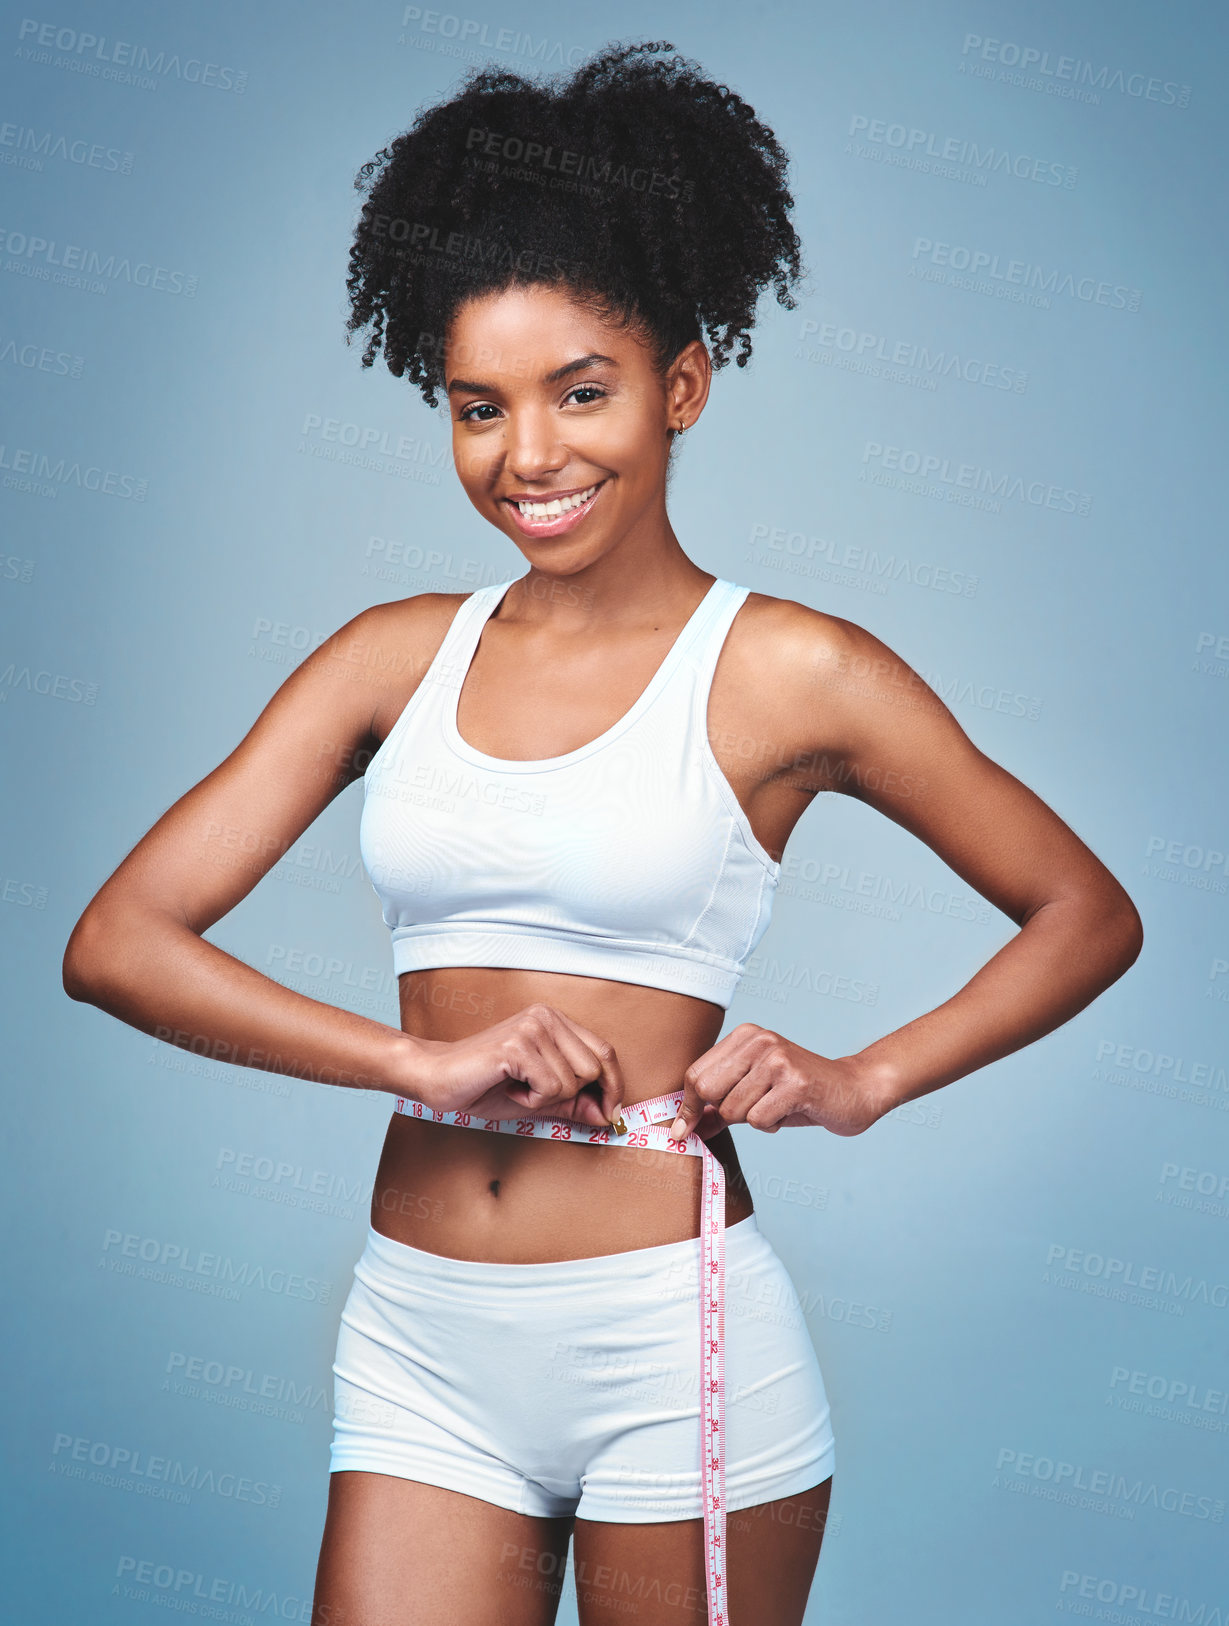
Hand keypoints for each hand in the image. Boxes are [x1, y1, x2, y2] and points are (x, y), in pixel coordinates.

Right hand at [395, 1003, 623, 1129]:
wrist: (437, 1078)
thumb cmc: (486, 1086)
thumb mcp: (540, 1097)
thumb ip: (575, 1103)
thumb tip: (610, 1116)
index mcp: (555, 1021)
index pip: (605, 1051)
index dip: (614, 1086)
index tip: (611, 1114)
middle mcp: (546, 1017)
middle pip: (593, 1070)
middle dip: (570, 1095)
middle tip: (534, 1094)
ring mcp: (532, 1028)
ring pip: (572, 1082)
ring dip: (545, 1099)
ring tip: (516, 1087)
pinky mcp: (517, 1046)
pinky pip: (549, 1087)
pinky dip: (530, 1100)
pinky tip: (508, 1087)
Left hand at [667, 1024, 890, 1140]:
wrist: (854, 1090)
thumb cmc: (799, 1094)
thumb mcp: (753, 1094)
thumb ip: (717, 1107)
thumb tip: (683, 1129)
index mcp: (745, 1035)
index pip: (696, 1074)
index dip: (689, 1106)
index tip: (683, 1130)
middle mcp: (760, 1040)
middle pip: (709, 1091)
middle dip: (722, 1113)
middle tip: (749, 1112)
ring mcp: (777, 1059)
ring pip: (733, 1110)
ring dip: (753, 1120)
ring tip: (777, 1107)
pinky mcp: (795, 1083)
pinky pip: (759, 1120)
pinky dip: (772, 1125)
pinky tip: (790, 1111)